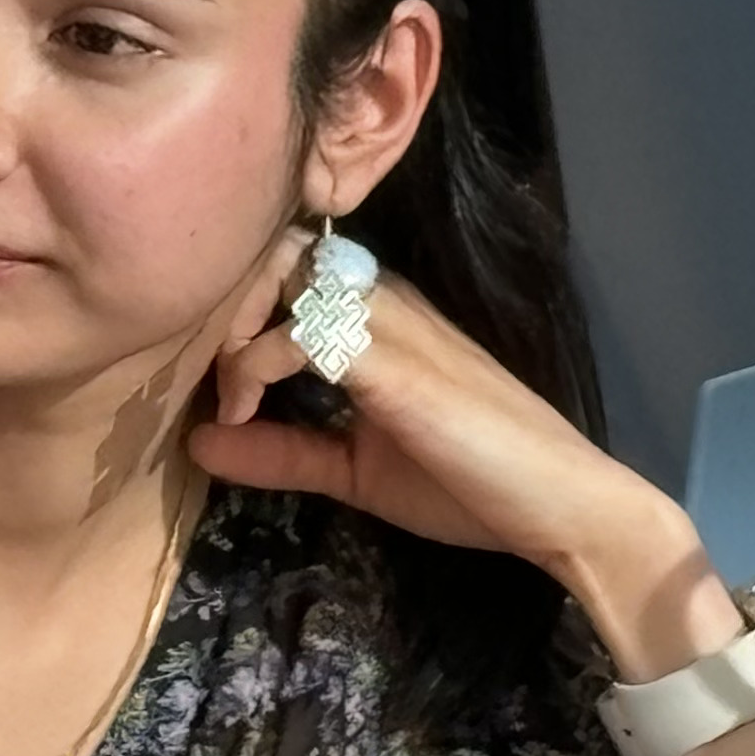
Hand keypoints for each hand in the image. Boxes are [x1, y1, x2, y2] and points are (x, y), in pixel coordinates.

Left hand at [188, 233, 743, 684]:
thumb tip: (199, 442)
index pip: (287, 262)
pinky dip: (254, 365)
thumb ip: (281, 451)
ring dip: (233, 330)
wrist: (556, 506)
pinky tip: (244, 412)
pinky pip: (302, 331)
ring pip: (282, 276)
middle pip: (276, 249)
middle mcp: (381, 299)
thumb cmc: (469, 482)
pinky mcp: (393, 360)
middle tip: (201, 372)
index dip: (234, 301)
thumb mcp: (353, 468)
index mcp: (376, 314)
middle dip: (223, 301)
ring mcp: (389, 322)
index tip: (207, 372)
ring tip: (224, 397)